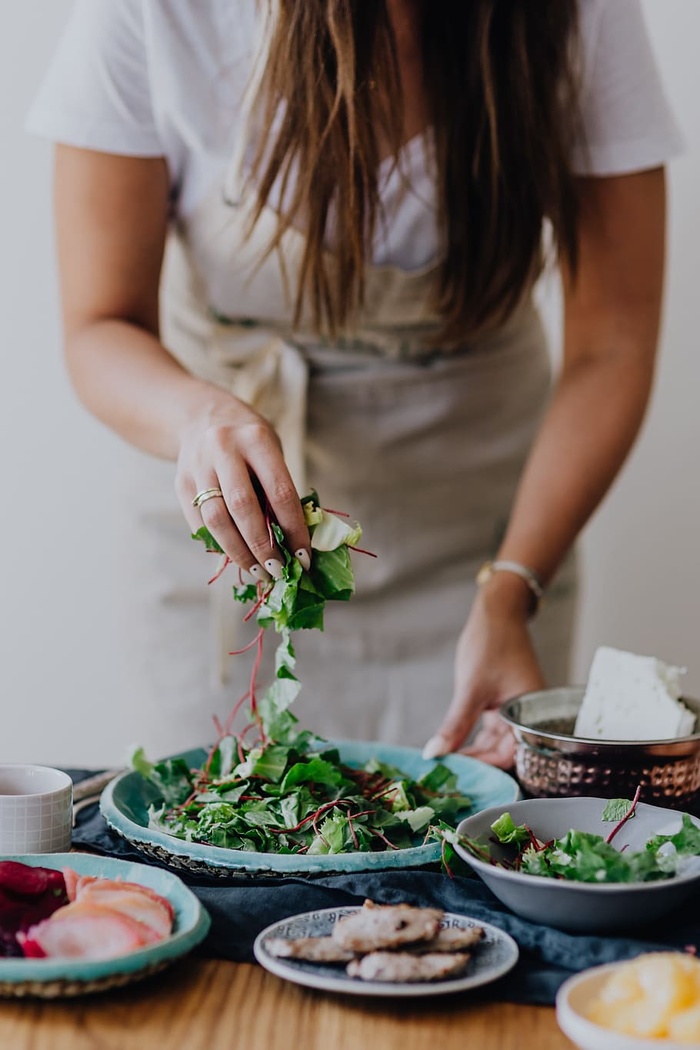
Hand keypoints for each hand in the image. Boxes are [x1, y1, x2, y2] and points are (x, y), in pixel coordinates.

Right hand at [175, 391, 310, 580]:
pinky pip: (198, 522)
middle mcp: (224, 449)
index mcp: (257, 439)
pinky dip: (218, 544)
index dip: (293, 530)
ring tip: (257, 572)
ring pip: (215, 519)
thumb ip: (280, 491)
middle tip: (278, 572)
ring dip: (238, 552)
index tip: (303, 558)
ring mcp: (198, 465)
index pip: (280, 492)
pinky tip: (235, 556)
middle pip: (242, 508)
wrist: (202, 416)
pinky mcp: (181, 482)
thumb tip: (293, 543)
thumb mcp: (272, 452)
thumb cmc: (250, 441)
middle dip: (262, 546)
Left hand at [423, 578, 545, 767]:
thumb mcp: (471, 688)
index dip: (485, 768)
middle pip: (503, 754)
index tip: (457, 773)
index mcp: (530, 716)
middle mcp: (527, 718)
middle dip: (476, 763)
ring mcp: (515, 712)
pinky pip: (490, 730)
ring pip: (494, 743)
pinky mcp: (504, 705)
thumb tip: (435, 753)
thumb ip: (455, 725)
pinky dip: (473, 738)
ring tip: (447, 761)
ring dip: (472, 752)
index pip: (510, 756)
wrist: (499, 612)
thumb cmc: (491, 644)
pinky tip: (454, 745)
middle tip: (447, 771)